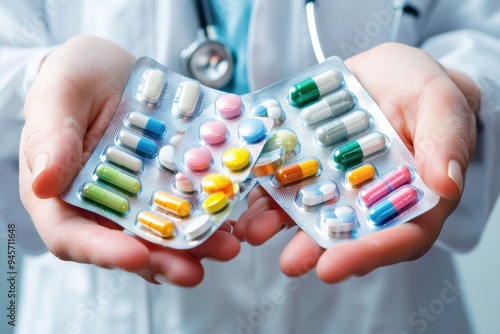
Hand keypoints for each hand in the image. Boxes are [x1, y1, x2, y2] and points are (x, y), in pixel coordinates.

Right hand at [19, 35, 239, 286]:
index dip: (102, 251)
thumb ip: (51, 135)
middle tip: (194, 271)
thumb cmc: (74, 76)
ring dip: (193, 246)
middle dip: (160, 261)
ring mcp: (135, 198)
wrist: (112, 69)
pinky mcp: (163, 185)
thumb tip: (44, 183)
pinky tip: (232, 219)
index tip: (136, 256)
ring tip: (226, 248)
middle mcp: (98, 204)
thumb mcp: (59, 94)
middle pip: (124, 245)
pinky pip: (185, 207)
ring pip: (161, 233)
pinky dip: (207, 216)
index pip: (72, 235)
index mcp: (59, 192)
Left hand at [233, 43, 477, 282]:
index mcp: (413, 197)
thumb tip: (446, 183)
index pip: (398, 237)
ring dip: (280, 224)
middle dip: (314, 248)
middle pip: (346, 233)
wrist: (387, 75)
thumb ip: (445, 140)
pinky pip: (285, 183)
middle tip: (290, 263)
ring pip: (308, 212)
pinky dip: (265, 191)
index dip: (368, 254)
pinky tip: (245, 197)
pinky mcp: (308, 166)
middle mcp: (370, 200)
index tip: (335, 266)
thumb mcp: (441, 103)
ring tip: (253, 231)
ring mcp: (335, 184)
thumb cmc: (423, 90)